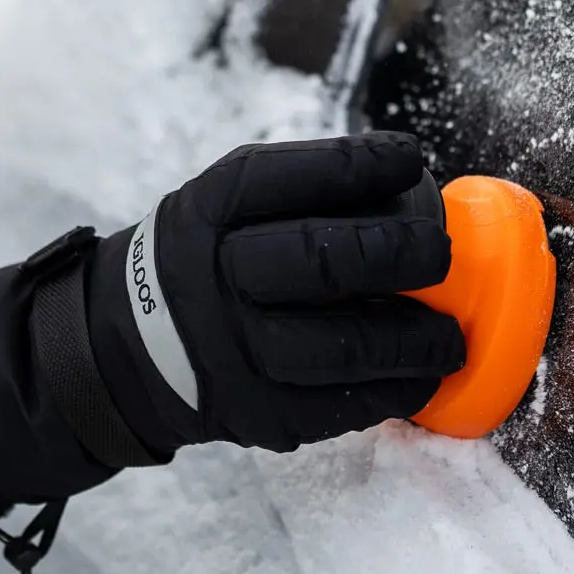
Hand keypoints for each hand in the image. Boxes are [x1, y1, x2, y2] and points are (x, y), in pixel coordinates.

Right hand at [0, 133, 465, 517]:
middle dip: (402, 252)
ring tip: (452, 334)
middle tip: (443, 251)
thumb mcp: (227, 203)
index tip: (413, 158)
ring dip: (414, 339)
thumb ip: (306, 195)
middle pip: (323, 260)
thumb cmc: (208, 258)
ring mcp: (233, 352)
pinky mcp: (256, 414)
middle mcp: (215, 278)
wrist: (122, 348)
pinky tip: (424, 375)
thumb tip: (418, 189)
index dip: (361, 165)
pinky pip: (340, 407)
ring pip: (341, 346)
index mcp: (211, 210)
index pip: (291, 177)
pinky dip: (395, 390)